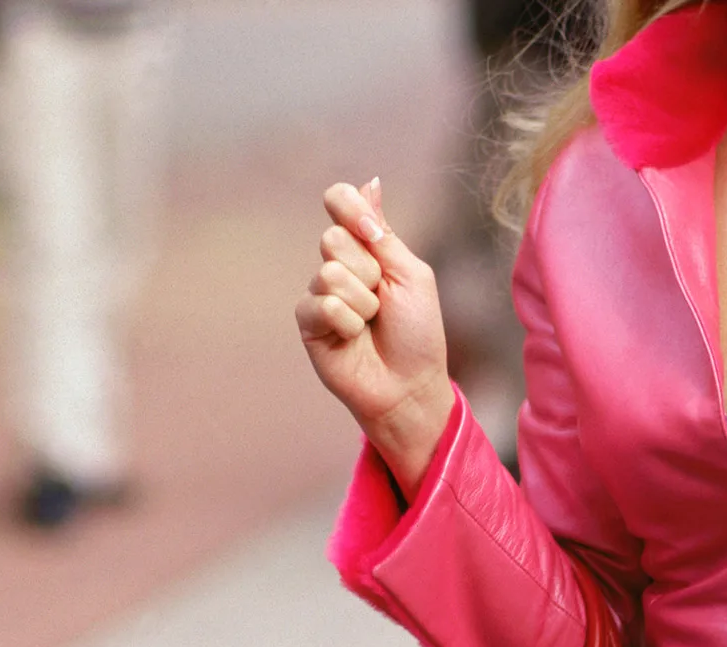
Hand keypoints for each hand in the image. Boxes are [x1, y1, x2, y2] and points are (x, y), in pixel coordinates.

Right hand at [296, 179, 453, 499]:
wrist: (410, 385)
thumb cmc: (417, 333)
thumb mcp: (411, 275)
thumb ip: (385, 233)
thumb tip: (369, 181)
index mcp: (366, 247)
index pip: (338, 201)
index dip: (350, 209)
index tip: (374, 233)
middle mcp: (338, 264)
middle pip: (333, 239)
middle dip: (369, 272)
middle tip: (383, 301)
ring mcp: (320, 292)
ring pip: (329, 273)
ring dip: (363, 303)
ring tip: (371, 324)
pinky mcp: (308, 321)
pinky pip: (323, 305)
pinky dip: (348, 323)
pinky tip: (353, 339)